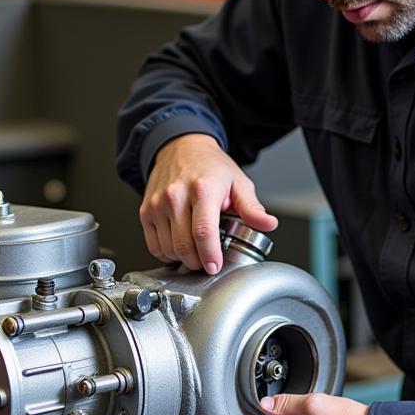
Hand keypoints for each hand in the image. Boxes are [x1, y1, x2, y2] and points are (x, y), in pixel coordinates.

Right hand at [140, 133, 277, 273]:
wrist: (181, 147)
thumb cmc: (210, 166)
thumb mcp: (238, 183)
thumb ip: (252, 208)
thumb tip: (268, 224)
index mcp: (203, 189)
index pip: (204, 231)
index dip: (210, 255)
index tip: (215, 266)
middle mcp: (176, 196)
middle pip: (184, 245)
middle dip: (198, 261)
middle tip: (209, 260)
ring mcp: (158, 204)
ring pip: (168, 248)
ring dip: (183, 258)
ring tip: (195, 251)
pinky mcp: (146, 211)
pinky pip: (154, 245)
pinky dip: (166, 253)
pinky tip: (179, 247)